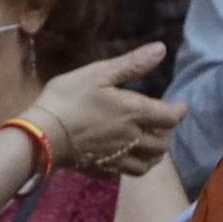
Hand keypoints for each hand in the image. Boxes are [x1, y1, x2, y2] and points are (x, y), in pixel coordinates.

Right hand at [30, 41, 177, 184]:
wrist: (42, 135)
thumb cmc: (68, 99)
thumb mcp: (99, 73)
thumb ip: (132, 64)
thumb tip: (161, 49)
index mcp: (134, 112)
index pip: (170, 117)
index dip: (179, 111)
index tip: (180, 106)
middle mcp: (132, 138)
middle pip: (163, 143)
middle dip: (168, 133)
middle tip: (163, 123)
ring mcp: (118, 158)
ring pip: (149, 163)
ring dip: (156, 153)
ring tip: (151, 142)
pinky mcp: (103, 170)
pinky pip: (129, 173)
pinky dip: (136, 165)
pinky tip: (128, 157)